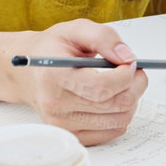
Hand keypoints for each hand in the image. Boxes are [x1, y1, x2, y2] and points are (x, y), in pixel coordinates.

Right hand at [10, 19, 146, 143]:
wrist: (29, 72)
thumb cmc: (53, 50)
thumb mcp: (76, 29)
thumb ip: (104, 37)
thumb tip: (126, 56)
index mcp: (54, 76)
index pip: (102, 87)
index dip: (126, 74)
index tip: (130, 63)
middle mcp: (55, 104)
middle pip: (115, 105)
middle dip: (136, 86)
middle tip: (136, 72)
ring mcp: (63, 124)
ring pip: (119, 120)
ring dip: (132, 100)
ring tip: (124, 84)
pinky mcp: (72, 135)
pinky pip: (113, 131)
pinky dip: (122, 115)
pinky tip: (114, 99)